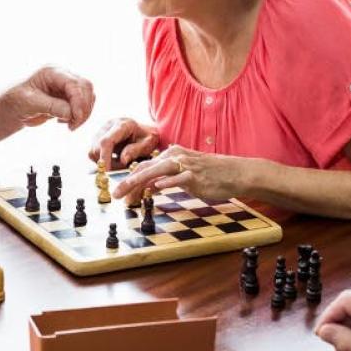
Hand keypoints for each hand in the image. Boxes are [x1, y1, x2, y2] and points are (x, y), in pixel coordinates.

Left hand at [1, 66, 94, 130]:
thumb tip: (71, 113)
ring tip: (69, 125)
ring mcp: (66, 86)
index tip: (76, 118)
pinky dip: (79, 116)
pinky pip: (83, 105)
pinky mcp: (68, 98)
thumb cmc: (14, 101)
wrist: (11, 109)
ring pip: (88, 96)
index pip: (74, 83)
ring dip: (83, 113)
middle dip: (83, 108)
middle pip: (86, 88)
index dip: (79, 101)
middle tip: (73, 125)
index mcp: (51, 72)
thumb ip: (51, 106)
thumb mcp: (30, 103)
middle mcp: (61, 76)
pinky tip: (65, 122)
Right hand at [88, 118, 157, 169]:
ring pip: (93, 151)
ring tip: (121, 163)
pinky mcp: (98, 137)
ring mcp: (101, 130)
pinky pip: (93, 153)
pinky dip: (102, 160)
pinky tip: (115, 160)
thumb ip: (136, 150)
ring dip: (105, 162)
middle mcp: (109, 125)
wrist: (145, 132)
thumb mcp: (148, 144)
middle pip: (97, 147)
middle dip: (107, 162)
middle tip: (122, 167)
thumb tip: (122, 159)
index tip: (107, 172)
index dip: (104, 157)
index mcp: (122, 125)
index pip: (106, 141)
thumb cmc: (148, 138)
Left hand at [112, 145, 249, 205]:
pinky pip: (178, 178)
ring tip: (127, 194)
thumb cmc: (210, 175)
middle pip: (145, 168)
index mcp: (171, 155)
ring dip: (139, 183)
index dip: (129, 179)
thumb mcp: (183, 176)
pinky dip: (166, 182)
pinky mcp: (195, 175)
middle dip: (127, 182)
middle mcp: (175, 157)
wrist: (234, 173)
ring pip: (156, 171)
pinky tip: (155, 188)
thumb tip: (148, 188)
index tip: (120, 192)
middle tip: (115, 195)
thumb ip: (165, 180)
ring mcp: (185, 165)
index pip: (144, 166)